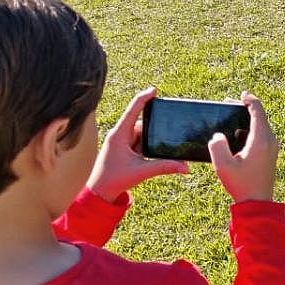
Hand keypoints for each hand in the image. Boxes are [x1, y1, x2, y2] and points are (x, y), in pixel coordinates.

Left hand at [86, 87, 187, 203]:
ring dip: (150, 141)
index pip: (133, 110)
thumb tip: (185, 167)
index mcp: (119, 134)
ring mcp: (121, 142)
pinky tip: (150, 156)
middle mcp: (119, 135)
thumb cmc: (114, 180)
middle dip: (154, 129)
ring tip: (152, 152)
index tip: (155, 90)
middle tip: (165, 131)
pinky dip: (147, 146)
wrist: (98, 193)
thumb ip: (165, 167)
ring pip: (142, 134)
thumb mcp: (142, 171)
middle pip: (142, 124)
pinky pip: (140, 142)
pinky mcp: (124, 149)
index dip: (144, 98)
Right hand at [209, 91, 278, 203]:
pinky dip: (251, 129)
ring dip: (248, 119)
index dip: (250, 100)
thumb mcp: (223, 165)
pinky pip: (262, 135)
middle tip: (230, 104)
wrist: (258, 202)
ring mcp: (272, 147)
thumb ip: (217, 146)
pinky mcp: (270, 154)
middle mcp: (270, 140)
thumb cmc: (241, 184)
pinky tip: (237, 134)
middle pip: (260, 117)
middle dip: (246, 108)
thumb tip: (217, 135)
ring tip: (231, 117)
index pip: (258, 111)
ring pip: (261, 126)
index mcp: (261, 139)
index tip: (242, 94)